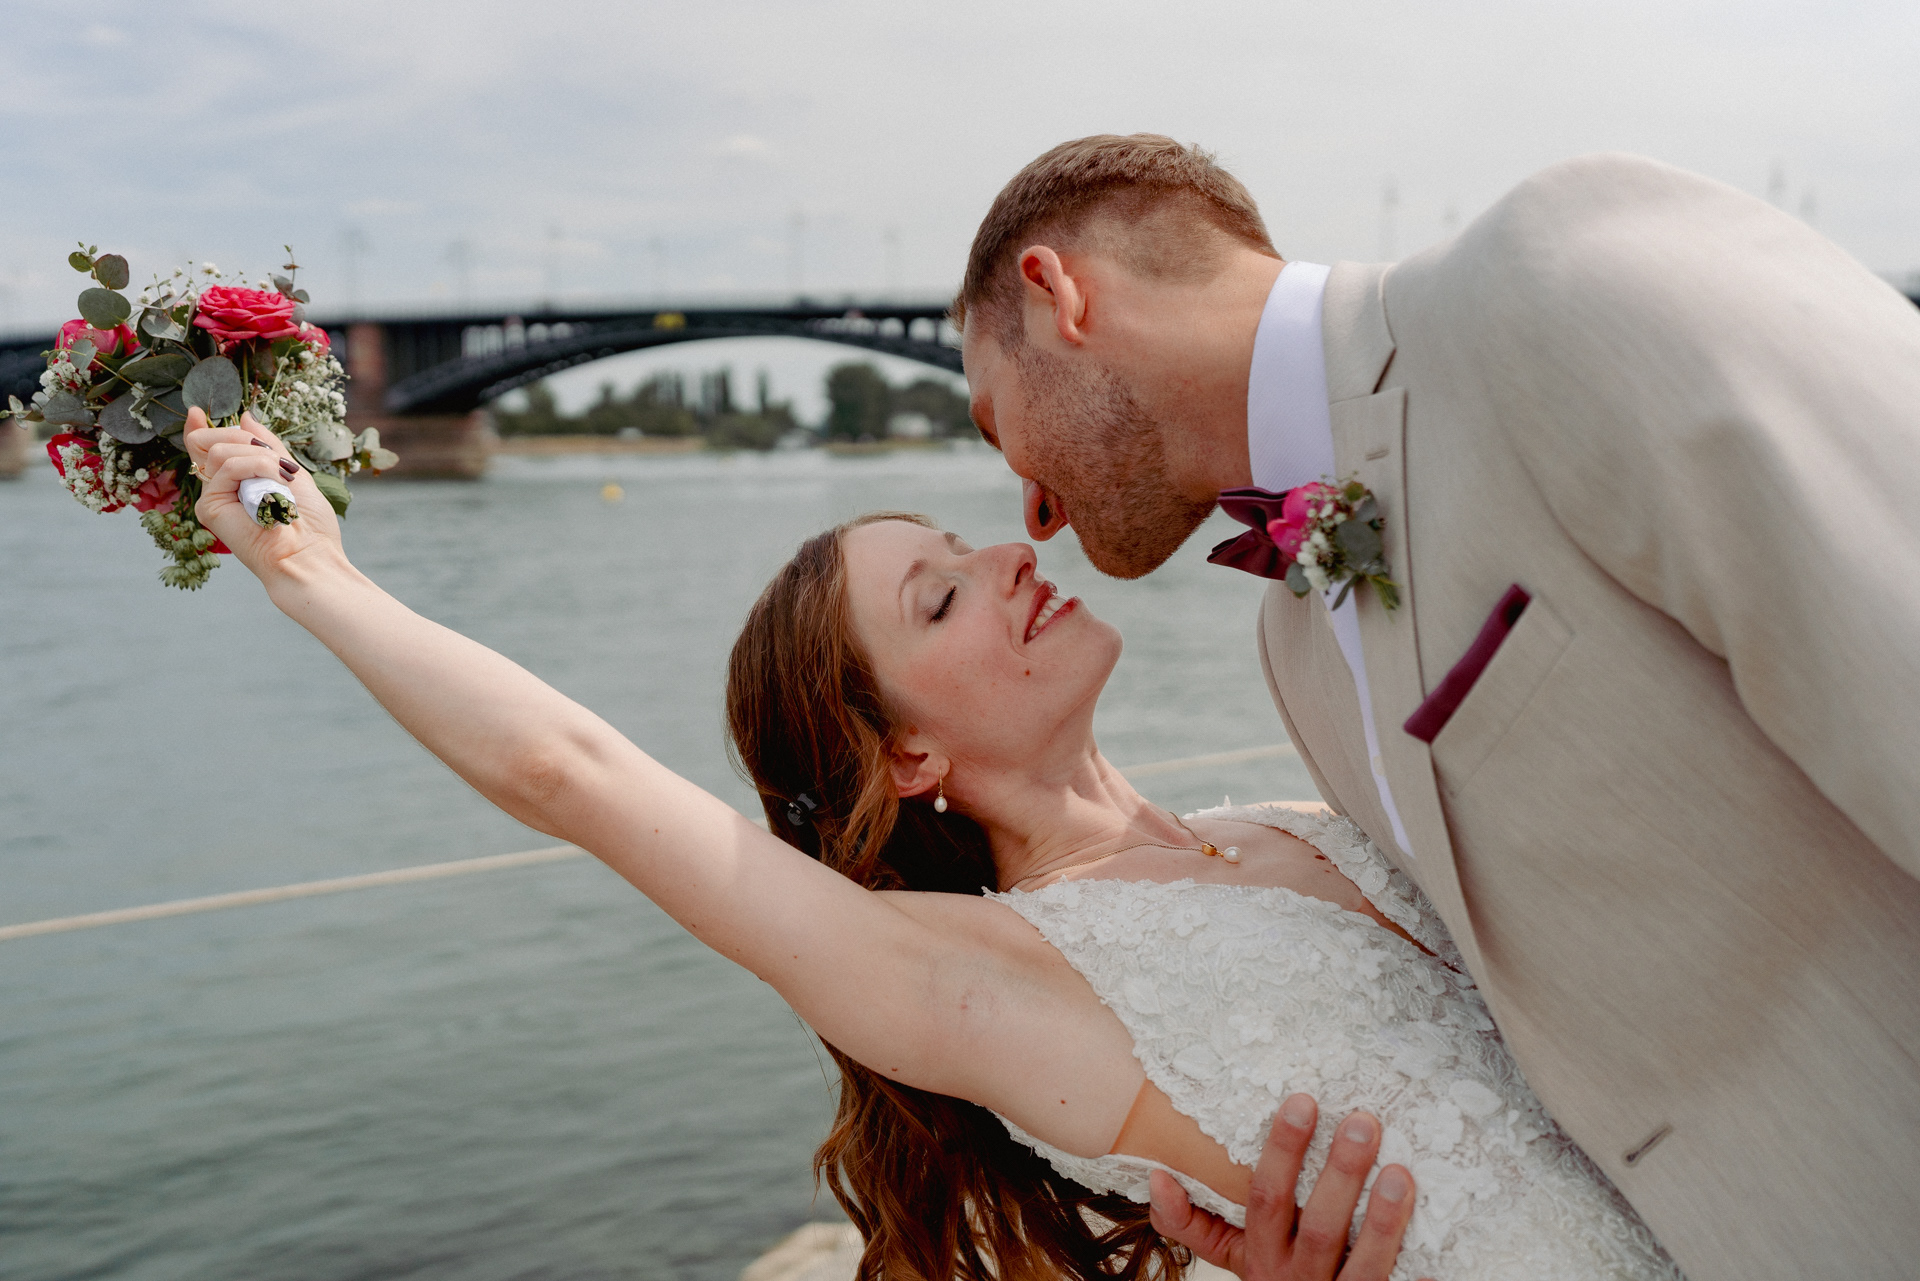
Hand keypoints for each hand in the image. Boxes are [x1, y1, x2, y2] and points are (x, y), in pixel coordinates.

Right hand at [183, 407, 344, 582]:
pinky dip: (255, 467)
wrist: (308, 555)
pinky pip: (227, 466)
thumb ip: (267, 445)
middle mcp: (221, 489)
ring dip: (259, 457)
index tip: (196, 411)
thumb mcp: (291, 472)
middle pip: (212, 442)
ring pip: (221, 451)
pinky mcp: (209, 507)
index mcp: (238, 481)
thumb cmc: (307, 522)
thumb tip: (245, 417)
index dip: (199, 428)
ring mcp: (213, 498)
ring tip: (281, 480)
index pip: (208, 448)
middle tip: (276, 460)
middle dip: (245, 439)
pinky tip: (273, 483)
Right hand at [1148, 1095, 1429, 1280]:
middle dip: (1340, 1173)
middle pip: (1317, 1227)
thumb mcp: (1229, 1255)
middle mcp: (1294, 1279)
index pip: (1266, 1197)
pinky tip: (1429, 1230)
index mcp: (1259, 1255)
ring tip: (1400, 1171)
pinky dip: (1412, 1263)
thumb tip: (1156, 1175)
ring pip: (1360, 1263)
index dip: (1282, 1150)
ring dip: (1381, 1218)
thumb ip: (1190, 1222)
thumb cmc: (1273, 1277)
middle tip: (1363, 1120)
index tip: (1303, 1100)